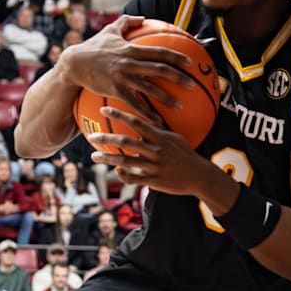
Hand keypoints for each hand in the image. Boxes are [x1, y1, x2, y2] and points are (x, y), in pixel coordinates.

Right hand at [62, 15, 193, 121]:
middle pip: (160, 69)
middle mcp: (130, 63)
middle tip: (192, 84)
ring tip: (180, 106)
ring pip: (150, 88)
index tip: (191, 61)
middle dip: (178, 76)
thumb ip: (126, 22)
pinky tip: (157, 121)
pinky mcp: (115, 90)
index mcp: (132, 49)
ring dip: (167, 98)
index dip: (177, 56)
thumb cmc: (93, 47)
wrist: (74, 64)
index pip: (160, 51)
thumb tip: (142, 17)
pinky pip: (134, 104)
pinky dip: (147, 113)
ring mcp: (123, 77)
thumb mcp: (110, 30)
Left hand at [89, 105, 222, 195]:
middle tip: (91, 136)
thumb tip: (147, 121)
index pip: (136, 122)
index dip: (119, 115)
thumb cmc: (186, 155)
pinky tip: (116, 171)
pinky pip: (133, 178)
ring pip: (125, 161)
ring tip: (94, 157)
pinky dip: (122, 175)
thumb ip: (159, 131)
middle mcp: (155, 150)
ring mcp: (153, 166)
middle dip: (106, 138)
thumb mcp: (175, 139)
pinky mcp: (153, 181)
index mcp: (159, 137)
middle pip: (126, 142)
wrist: (199, 176)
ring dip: (107, 159)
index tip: (104, 110)